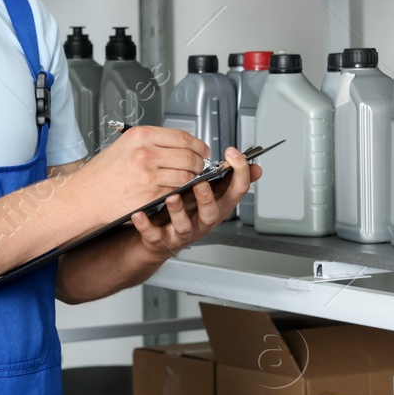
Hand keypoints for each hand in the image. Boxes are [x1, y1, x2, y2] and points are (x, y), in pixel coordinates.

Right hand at [69, 125, 210, 220]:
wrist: (85, 196)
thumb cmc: (100, 174)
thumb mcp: (123, 145)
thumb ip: (150, 142)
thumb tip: (177, 145)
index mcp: (140, 136)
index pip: (182, 136)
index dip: (198, 144)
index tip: (202, 149)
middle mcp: (145, 153)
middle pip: (188, 156)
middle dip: (198, 163)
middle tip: (199, 165)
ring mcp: (149, 176)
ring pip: (186, 175)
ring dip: (191, 179)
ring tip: (187, 179)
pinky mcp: (150, 196)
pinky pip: (175, 192)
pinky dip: (179, 192)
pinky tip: (176, 190)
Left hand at [128, 145, 260, 258]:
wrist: (159, 238)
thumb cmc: (184, 211)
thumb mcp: (208, 195)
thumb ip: (226, 180)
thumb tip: (253, 166)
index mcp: (216, 207)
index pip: (236, 192)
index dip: (240, 173)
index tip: (233, 154)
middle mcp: (201, 221)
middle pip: (212, 214)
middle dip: (208, 199)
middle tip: (202, 184)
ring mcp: (182, 233)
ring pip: (185, 227)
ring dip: (179, 212)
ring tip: (172, 197)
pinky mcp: (162, 240)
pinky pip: (154, 235)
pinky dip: (147, 226)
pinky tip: (139, 214)